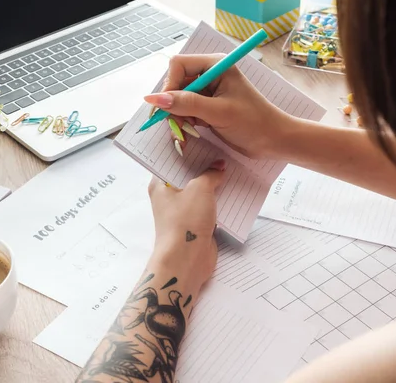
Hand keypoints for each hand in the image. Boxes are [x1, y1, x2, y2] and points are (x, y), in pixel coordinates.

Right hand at [144, 54, 293, 158]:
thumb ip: (185, 104)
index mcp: (215, 65)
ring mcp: (208, 91)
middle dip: (173, 104)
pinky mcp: (208, 107)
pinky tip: (193, 131)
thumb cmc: (253, 122)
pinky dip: (185, 122)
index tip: (168, 107)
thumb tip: (154, 99)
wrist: (273, 140)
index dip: (169, 85)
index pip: (178, 65)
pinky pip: (186, 110)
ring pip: (178, 99)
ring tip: (188, 131)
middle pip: (176, 83)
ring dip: (178, 116)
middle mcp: (210, 74)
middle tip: (177, 125)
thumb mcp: (218, 112)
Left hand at [147, 159, 225, 289]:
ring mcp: (183, 210)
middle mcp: (169, 195)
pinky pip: (209, 205)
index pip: (171, 159)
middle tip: (222, 147)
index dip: (186, 148)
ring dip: (214, 181)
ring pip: (200, 189)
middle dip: (204, 163)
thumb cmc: (186, 220)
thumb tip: (220, 166)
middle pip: (188, 173)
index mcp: (160, 184)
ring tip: (232, 163)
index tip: (202, 136)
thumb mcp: (200, 189)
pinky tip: (235, 187)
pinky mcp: (195, 222)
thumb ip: (211, 173)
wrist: (187, 259)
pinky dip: (219, 198)